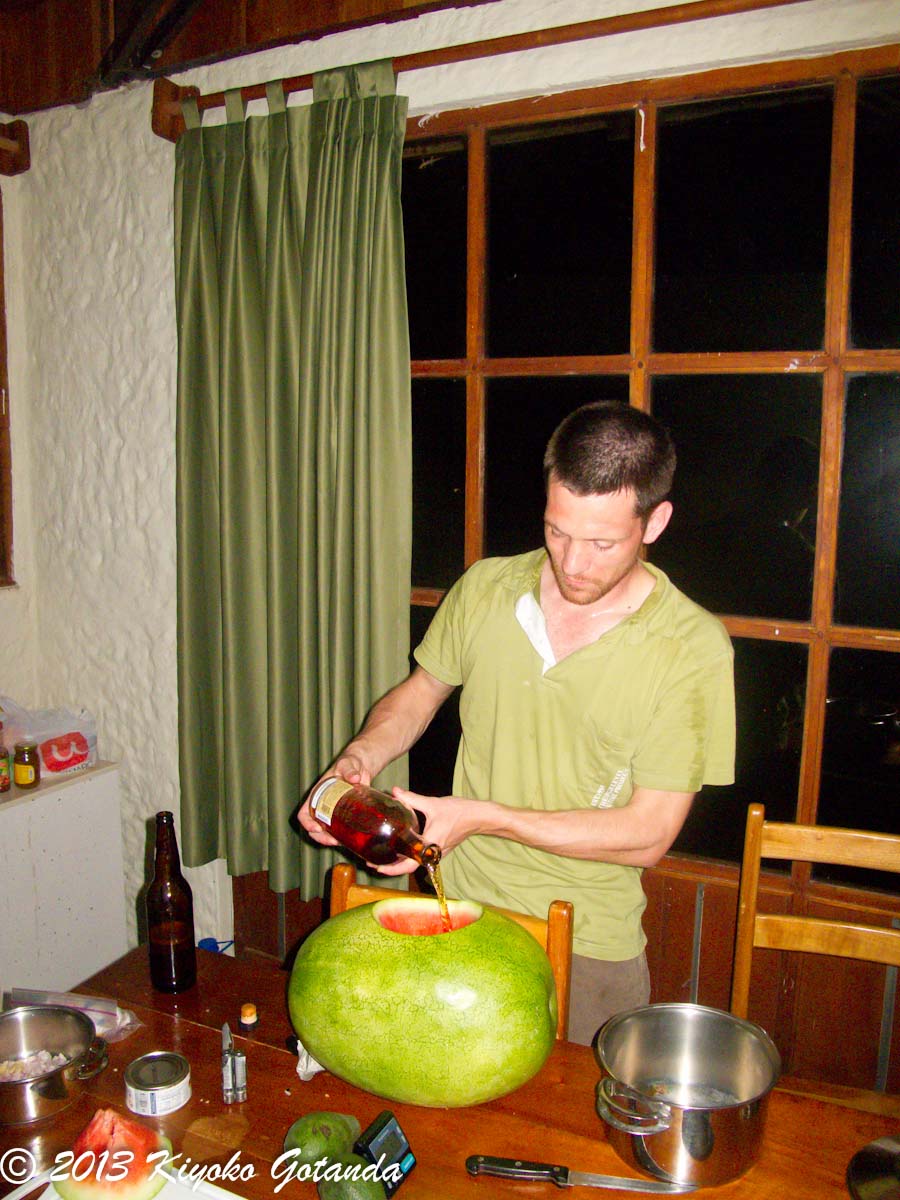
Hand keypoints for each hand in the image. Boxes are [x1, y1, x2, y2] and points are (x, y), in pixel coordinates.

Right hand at [296, 750, 377, 845]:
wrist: (362, 767)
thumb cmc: (349, 763)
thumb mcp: (346, 764)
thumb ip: (349, 769)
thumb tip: (354, 777)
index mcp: (317, 795)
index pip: (303, 814)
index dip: (307, 823)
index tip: (317, 828)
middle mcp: (323, 806)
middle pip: (314, 829)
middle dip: (321, 837)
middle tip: (334, 841)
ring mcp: (334, 813)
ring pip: (327, 832)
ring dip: (332, 840)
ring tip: (342, 842)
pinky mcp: (346, 816)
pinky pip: (340, 831)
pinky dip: (343, 838)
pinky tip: (350, 840)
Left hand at [373, 787, 488, 875]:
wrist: (478, 817)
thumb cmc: (458, 812)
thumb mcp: (432, 804)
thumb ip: (412, 799)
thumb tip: (394, 791)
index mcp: (429, 845)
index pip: (407, 865)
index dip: (391, 869)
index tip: (376, 867)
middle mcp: (433, 854)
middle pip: (408, 868)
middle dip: (390, 868)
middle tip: (372, 862)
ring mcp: (437, 854)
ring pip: (415, 864)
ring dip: (399, 863)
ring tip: (382, 856)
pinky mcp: (440, 850)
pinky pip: (421, 858)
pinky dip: (409, 857)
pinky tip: (400, 848)